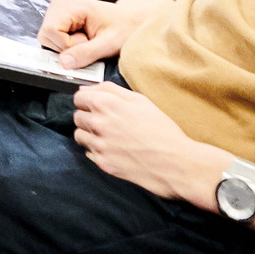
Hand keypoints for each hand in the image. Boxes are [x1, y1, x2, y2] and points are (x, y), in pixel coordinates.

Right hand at [39, 0, 170, 67]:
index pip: (50, 32)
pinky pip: (53, 39)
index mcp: (69, 5)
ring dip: (67, 47)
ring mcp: (58, 11)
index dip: (67, 45)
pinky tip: (82, 39)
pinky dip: (67, 44)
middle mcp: (59, 5)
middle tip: (88, 42)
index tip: (87, 43)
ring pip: (48, 39)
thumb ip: (86, 53)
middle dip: (66, 47)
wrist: (131, 20)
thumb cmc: (124, 27)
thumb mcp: (109, 43)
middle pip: (46, 36)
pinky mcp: (60, 18)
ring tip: (87, 41)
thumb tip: (64, 62)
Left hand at [71, 82, 236, 212]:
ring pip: (79, 135)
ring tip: (109, 137)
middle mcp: (98, 123)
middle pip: (77, 116)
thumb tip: (87, 89)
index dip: (87, 101)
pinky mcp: (103, 163)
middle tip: (106, 123)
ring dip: (89, 135)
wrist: (177, 164)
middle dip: (88, 117)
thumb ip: (110, 90)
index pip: (78, 98)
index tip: (96, 106)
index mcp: (106, 104)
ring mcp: (99, 145)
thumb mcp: (140, 101)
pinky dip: (97, 151)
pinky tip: (113, 150)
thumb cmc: (162, 131)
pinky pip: (88, 153)